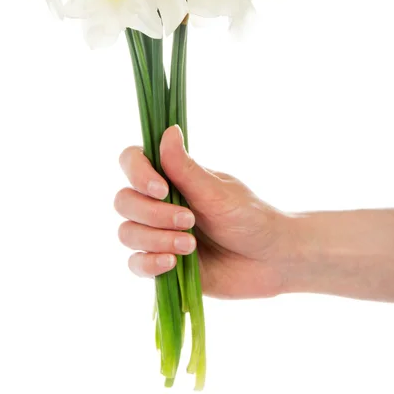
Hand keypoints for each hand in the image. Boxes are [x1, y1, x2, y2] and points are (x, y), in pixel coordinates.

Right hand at [115, 125, 293, 298]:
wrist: (269, 261)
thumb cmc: (249, 218)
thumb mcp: (217, 192)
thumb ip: (186, 168)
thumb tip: (168, 129)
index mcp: (172, 177)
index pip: (132, 161)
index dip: (138, 174)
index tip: (161, 189)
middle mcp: (159, 203)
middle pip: (124, 200)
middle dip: (153, 213)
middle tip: (189, 221)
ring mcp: (158, 233)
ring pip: (126, 232)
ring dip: (155, 239)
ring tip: (190, 246)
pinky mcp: (161, 264)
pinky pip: (135, 263)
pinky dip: (149, 263)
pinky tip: (172, 263)